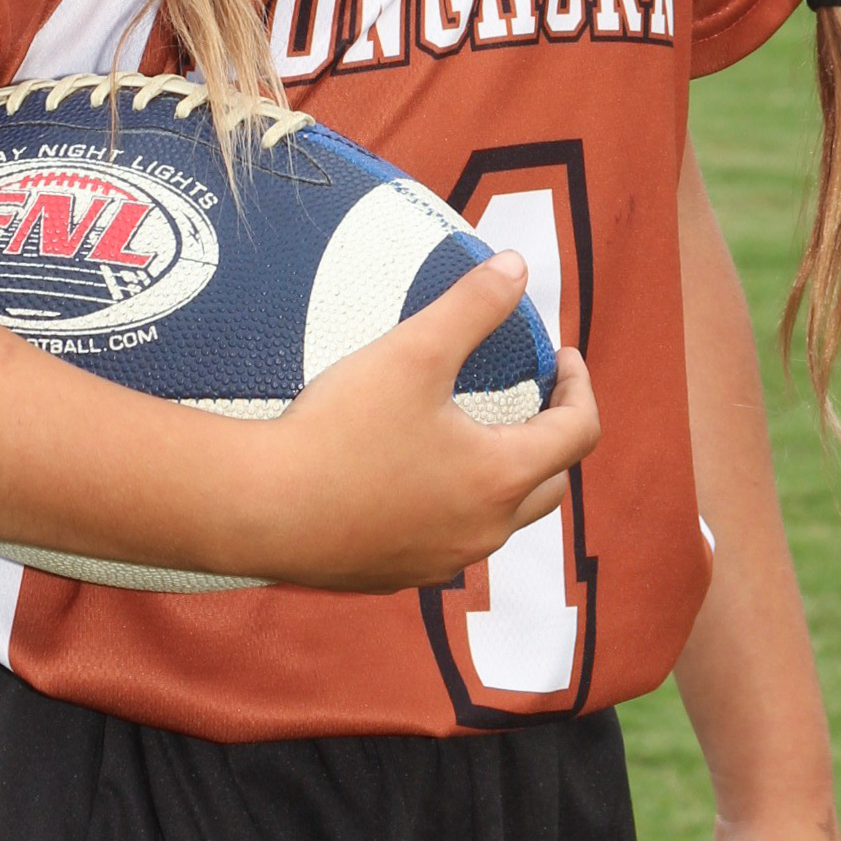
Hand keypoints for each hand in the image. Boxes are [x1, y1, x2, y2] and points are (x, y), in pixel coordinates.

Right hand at [250, 254, 598, 592]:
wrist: (260, 508)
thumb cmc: (341, 430)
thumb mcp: (414, 351)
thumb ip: (474, 305)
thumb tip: (518, 266)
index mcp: (500, 477)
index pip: (577, 433)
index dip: (579, 386)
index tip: (561, 356)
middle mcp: (484, 530)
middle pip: (550, 484)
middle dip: (551, 435)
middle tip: (532, 394)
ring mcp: (442, 561)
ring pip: (499, 517)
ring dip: (504, 474)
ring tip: (474, 432)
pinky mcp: (399, 574)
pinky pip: (449, 539)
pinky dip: (455, 505)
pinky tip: (417, 474)